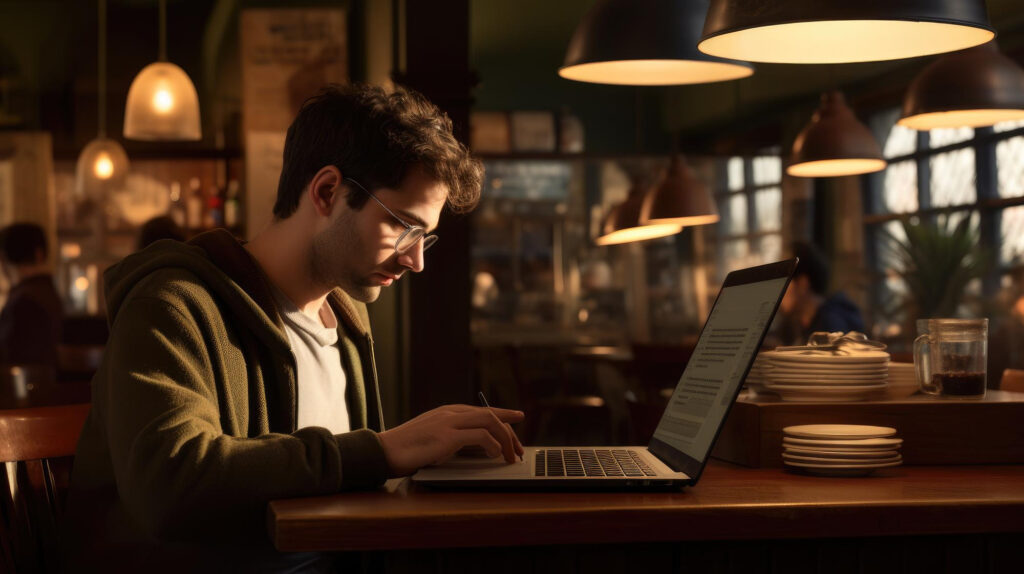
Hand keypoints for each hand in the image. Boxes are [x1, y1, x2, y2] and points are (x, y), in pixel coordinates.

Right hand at [377, 404, 524, 476]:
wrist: (383, 451)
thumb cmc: (406, 448)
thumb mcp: (433, 438)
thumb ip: (451, 436)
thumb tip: (473, 446)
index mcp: (448, 412)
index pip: (483, 410)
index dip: (503, 416)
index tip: (516, 422)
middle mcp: (450, 412)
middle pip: (490, 415)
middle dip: (509, 431)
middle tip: (518, 449)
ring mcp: (448, 422)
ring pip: (489, 422)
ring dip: (505, 439)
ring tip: (510, 456)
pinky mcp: (446, 436)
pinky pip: (480, 436)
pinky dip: (492, 445)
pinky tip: (495, 454)